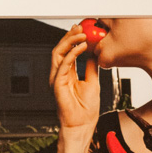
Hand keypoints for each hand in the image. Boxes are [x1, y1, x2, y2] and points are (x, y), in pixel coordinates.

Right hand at [49, 25, 100, 140]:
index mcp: (67, 74)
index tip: (82, 29)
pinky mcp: (58, 84)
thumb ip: (90, 67)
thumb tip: (94, 53)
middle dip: (69, 36)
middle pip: (60, 50)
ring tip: (82, 34)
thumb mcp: (93, 81)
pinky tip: (82, 47)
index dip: (72, 39)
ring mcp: (57, 79)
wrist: (83, 125)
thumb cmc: (86, 109)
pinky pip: (63, 64)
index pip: (66, 51)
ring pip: (58, 53)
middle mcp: (59, 75)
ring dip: (70, 41)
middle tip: (80, 27)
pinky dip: (73, 53)